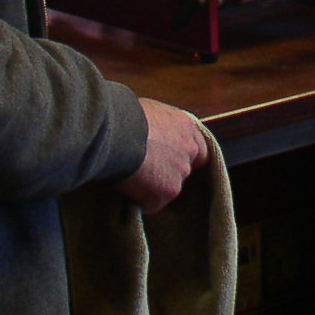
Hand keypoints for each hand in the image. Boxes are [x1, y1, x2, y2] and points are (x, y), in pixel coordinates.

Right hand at [114, 98, 208, 213]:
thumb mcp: (147, 111)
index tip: (168, 162)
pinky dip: (139, 201)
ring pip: (168, 189)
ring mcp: (180, 172)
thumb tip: (147, 132)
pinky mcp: (167, 192)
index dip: (184, 158)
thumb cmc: (123, 117)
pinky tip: (125, 189)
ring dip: (152, 188)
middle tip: (146, 173)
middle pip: (184, 170)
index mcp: (186, 126)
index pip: (198, 148)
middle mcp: (189, 149)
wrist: (116, 133)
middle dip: (168, 174)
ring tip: (129, 179)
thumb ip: (157, 126)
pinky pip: (152, 203)